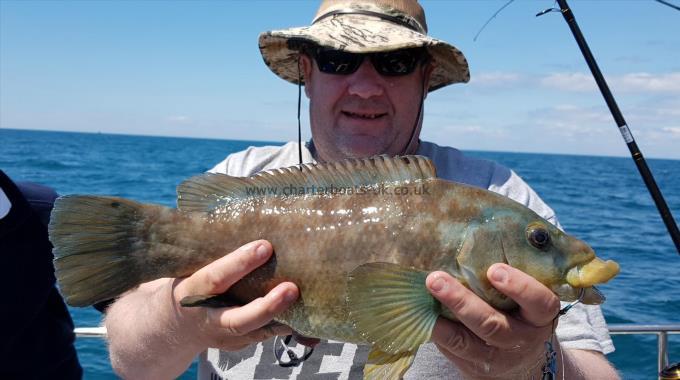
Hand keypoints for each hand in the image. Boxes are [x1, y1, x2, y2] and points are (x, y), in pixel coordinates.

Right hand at [172, 240, 298, 351]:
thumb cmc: (192, 286)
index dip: (239, 263)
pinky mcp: (238, 344)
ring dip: (282, 318)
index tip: (265, 247)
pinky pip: (264, 335)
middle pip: (238, 320)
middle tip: (291, 288)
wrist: (173, 326)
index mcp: (193, 292)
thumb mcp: (192, 269)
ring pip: (255, 333)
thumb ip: (218, 255)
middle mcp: (208, 319)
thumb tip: (255, 227)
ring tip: (305, 302)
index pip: (215, 278)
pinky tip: (305, 312)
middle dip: (267, 306)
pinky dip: (285, 324)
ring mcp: (224, 336)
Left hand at [426, 263, 560, 378]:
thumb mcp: (530, 301)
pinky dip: (434, 329)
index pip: (540, 303)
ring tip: (424, 293)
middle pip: (493, 324)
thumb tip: (479, 234)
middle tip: (436, 278)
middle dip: (462, 301)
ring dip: (438, 318)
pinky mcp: (472, 365)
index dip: (520, 287)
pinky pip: (450, 348)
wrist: (522, 364)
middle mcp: (520, 339)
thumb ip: (515, 278)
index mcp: (540, 317)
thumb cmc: (522, 315)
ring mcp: (494, 356)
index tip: (494, 269)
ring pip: (466, 340)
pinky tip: (419, 311)